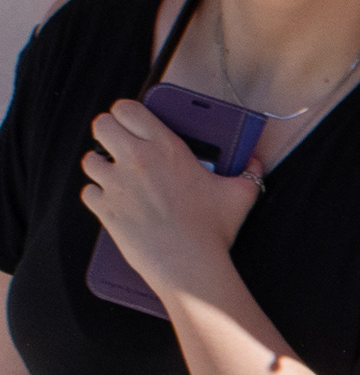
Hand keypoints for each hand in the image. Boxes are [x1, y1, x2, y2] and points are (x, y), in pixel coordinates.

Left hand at [81, 100, 259, 301]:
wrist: (189, 264)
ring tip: (118, 176)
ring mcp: (115, 183)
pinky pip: (89, 191)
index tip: (133, 122)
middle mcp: (136, 159)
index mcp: (165, 147)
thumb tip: (255, 163)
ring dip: (102, 165)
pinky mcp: (104, 208)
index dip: (126, 113)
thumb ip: (249, 173)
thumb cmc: (213, 229)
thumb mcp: (239, 196)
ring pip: (90, 159)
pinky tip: (116, 201)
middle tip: (121, 145)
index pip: (127, 109)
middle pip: (101, 125)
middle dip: (108, 132)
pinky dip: (99, 195)